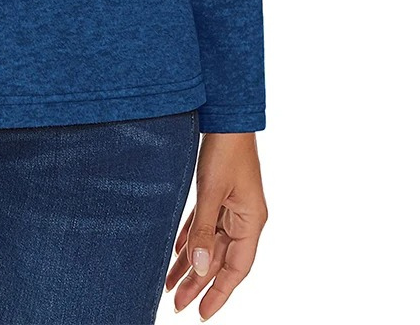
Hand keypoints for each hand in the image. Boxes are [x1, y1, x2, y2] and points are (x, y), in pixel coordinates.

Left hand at [166, 131, 266, 318]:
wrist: (226, 115)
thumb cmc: (224, 150)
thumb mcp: (212, 191)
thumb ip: (205, 230)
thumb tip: (201, 268)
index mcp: (251, 221)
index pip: (236, 269)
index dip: (219, 292)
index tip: (201, 313)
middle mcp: (244, 218)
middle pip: (221, 259)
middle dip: (198, 282)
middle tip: (176, 304)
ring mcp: (232, 206)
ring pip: (210, 244)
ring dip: (191, 263)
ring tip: (169, 284)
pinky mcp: (219, 193)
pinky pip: (204, 225)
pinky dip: (191, 239)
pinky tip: (176, 252)